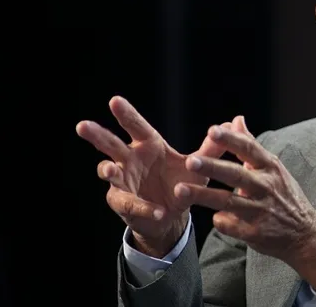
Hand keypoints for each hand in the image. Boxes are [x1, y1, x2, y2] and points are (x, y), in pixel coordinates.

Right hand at [75, 96, 229, 256]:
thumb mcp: (198, 167)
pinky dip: (144, 208)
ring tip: (110, 169)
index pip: (137, 127)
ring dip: (108, 170)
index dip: (126, 114)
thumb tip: (231, 124)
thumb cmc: (182, 183)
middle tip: (83, 125)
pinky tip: (158, 211)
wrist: (173, 216)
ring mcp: (123, 181)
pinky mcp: (123, 203)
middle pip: (111, 144)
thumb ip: (212, 148)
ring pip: (108, 172)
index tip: (114, 100)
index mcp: (149, 146)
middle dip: (98, 135)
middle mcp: (131, 160)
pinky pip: (130, 204)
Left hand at [174, 119, 315, 295]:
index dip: (230, 139)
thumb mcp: (273, 167)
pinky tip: (215, 218)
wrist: (304, 233)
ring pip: (228, 201)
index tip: (212, 130)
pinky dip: (221, 221)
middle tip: (190, 161)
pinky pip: (231, 226)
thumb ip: (250, 144)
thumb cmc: (284, 195)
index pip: (249, 149)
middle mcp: (266, 187)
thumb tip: (236, 119)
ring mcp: (261, 211)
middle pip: (235, 175)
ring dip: (203, 195)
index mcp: (270, 168)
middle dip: (212, 167)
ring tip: (180, 190)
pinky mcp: (256, 233)